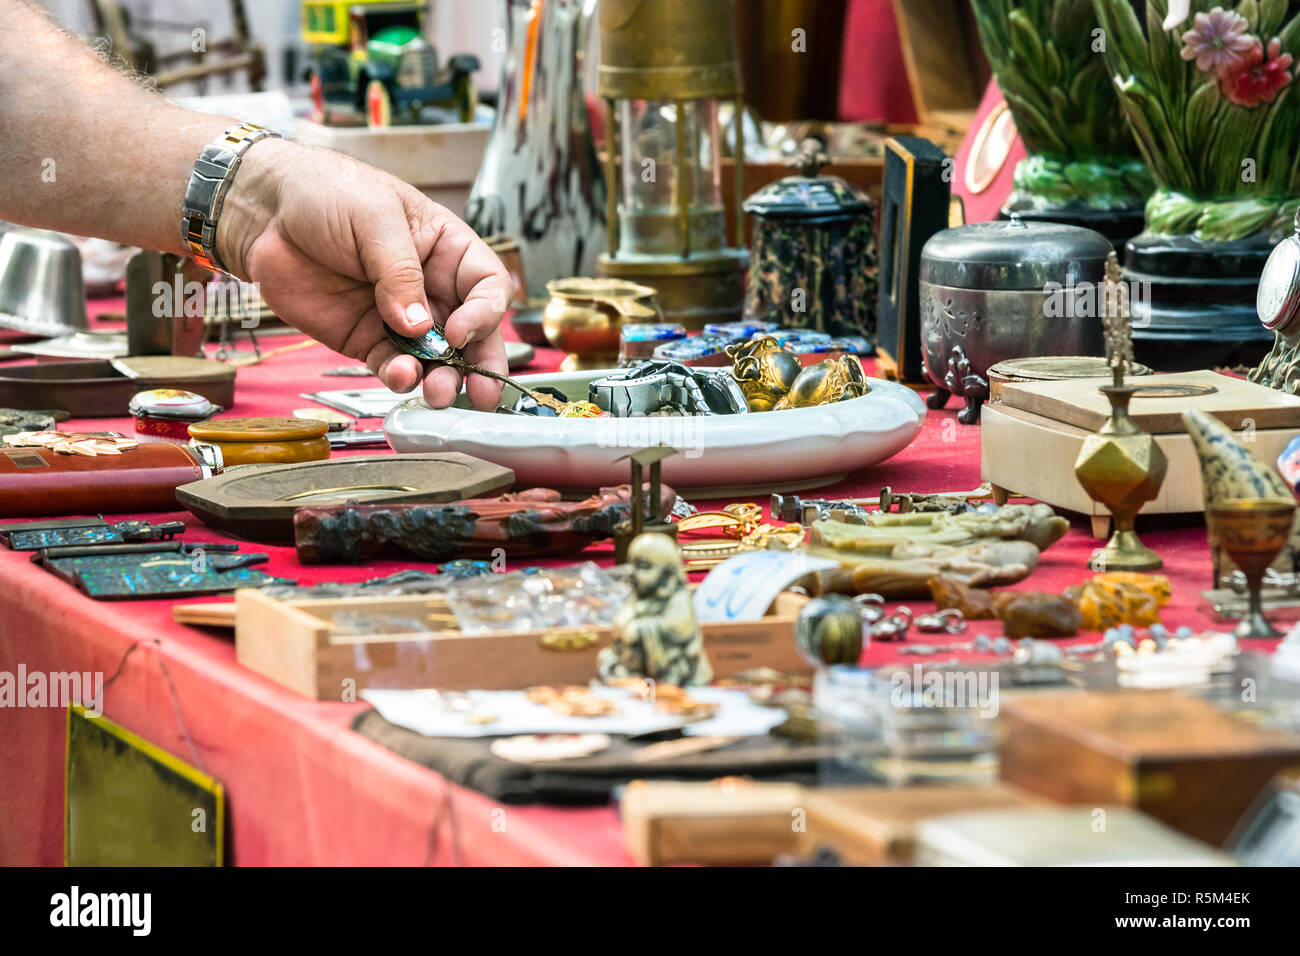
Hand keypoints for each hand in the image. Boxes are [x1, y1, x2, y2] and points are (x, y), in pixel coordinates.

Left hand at [216, 138, 511, 409]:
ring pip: (435, 357)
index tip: (461, 331)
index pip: (486, 286)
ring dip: (441, 377)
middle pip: (471, 332)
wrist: (262, 211)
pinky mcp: (365, 338)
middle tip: (480, 391)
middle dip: (479, 363)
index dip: (485, 314)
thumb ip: (400, 272)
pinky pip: (392, 365)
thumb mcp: (374, 217)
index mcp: (445, 249)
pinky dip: (399, 376)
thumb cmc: (324, 191)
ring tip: (436, 391)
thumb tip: (419, 324)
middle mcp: (428, 286)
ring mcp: (397, 316)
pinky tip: (399, 376)